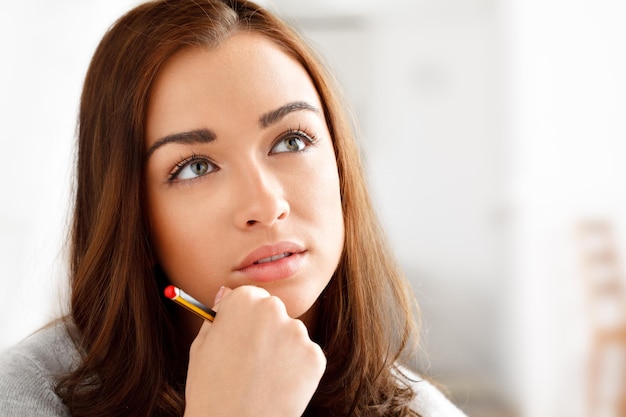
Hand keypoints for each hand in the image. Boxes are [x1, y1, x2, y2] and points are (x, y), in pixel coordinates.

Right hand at [184, 285, 325, 416]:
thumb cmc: (210, 390)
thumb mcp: (201, 347)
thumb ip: (217, 316)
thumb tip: (226, 292)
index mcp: (243, 300)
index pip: (252, 297)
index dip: (245, 320)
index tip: (241, 339)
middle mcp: (273, 309)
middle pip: (274, 312)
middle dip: (266, 332)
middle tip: (252, 363)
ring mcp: (298, 332)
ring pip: (291, 335)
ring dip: (282, 351)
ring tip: (262, 379)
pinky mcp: (315, 357)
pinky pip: (306, 357)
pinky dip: (297, 370)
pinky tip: (278, 387)